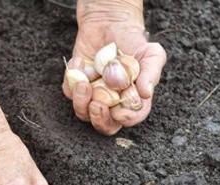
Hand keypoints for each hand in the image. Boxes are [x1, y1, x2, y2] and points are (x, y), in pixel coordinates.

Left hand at [62, 0, 165, 134]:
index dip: (126, 118)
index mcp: (132, 100)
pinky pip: (68, 92)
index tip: (119, 112)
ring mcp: (92, 96)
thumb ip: (151, 73)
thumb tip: (146, 93)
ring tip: (84, 82)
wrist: (109, 24)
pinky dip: (71, 79)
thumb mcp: (151, 53)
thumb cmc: (134, 42)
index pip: (132, 117)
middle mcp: (112, 103)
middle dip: (99, 120)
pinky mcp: (75, 86)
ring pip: (82, 113)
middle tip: (97, 105)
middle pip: (104, 125)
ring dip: (81, 101)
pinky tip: (80, 61)